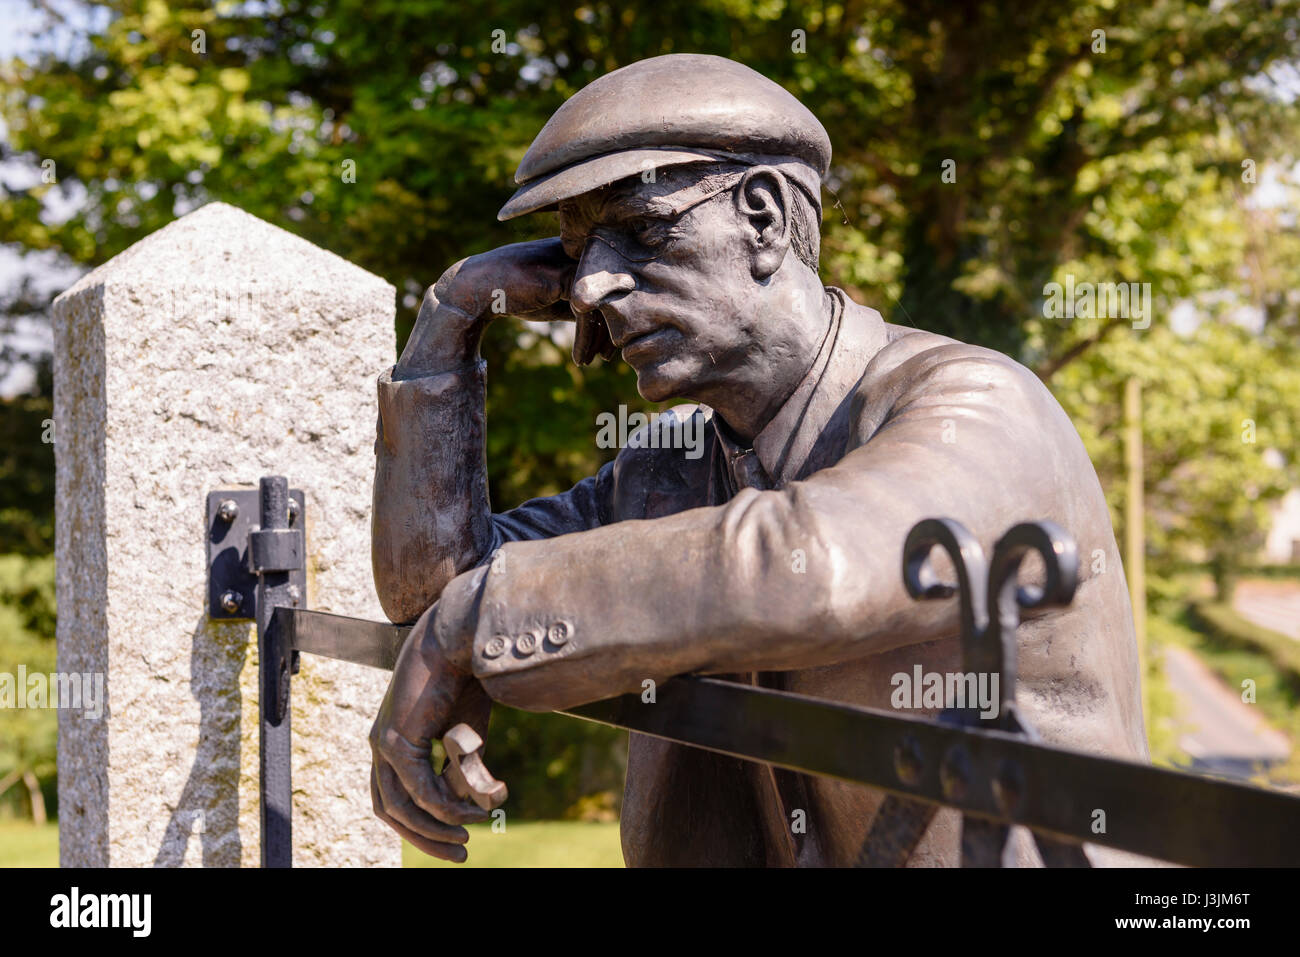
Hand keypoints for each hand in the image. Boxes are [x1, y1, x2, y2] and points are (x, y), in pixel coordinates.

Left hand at [369, 602, 494, 861]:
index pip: (396, 798)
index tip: (457, 838)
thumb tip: (473, 805)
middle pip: (390, 810)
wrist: (458, 639)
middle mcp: (381, 745)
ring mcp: (383, 744)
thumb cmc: (464, 679)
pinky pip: (417, 789)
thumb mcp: (467, 732)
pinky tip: (468, 814)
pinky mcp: (396, 740)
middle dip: (424, 838)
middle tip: (459, 854)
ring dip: (434, 829)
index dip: (422, 825)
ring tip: (467, 837)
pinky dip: (442, 807)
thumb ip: (463, 768)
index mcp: (393, 741)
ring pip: (401, 807)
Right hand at [396, 237, 614, 374]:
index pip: (605, 287)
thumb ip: (578, 303)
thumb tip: (608, 323)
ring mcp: (571, 263)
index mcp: (575, 256)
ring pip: (601, 305)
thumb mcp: (553, 299)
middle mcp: (577, 254)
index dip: (609, 318)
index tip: (606, 347)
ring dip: (598, 339)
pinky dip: (585, 339)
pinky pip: (587, 312)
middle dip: (610, 329)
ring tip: (593, 361)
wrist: (478, 288)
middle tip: (607, 357)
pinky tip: (579, 359)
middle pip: (609, 295)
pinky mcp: (563, 278)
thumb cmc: (514, 293)